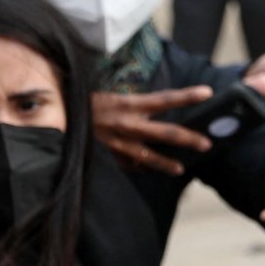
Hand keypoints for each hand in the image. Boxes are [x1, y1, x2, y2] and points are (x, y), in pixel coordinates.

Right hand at [91, 87, 213, 175]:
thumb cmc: (83, 105)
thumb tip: (153, 110)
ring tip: (180, 169)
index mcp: (129, 104)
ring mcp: (119, 145)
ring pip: (150, 157)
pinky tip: (148, 172)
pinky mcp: (110, 159)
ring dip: (168, 164)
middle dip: (190, 139)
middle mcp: (128, 124)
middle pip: (167, 133)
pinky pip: (130, 166)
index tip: (207, 93)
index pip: (165, 99)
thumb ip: (133, 106)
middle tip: (207, 144)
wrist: (56, 120)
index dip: (187, 96)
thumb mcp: (110, 99)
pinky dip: (139, 168)